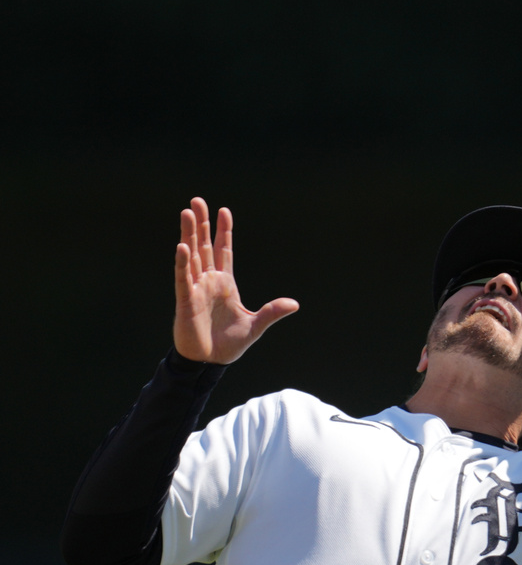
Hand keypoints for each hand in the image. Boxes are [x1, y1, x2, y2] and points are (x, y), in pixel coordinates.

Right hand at [173, 197, 298, 363]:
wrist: (210, 363)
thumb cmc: (229, 343)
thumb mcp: (255, 325)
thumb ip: (272, 312)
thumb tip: (295, 304)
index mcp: (226, 283)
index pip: (224, 251)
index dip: (223, 231)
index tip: (223, 210)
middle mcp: (209, 281)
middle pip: (204, 246)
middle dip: (201, 224)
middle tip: (197, 201)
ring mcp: (196, 289)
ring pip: (192, 256)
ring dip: (189, 234)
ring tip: (186, 212)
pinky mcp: (186, 300)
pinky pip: (183, 278)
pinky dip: (182, 262)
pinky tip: (182, 246)